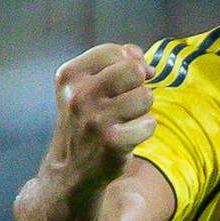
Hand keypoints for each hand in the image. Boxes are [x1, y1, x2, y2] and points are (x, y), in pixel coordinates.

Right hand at [49, 43, 155, 181]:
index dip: (128, 63)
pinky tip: (127, 136)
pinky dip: (144, 130)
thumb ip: (114, 63)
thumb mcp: (86, 86)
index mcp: (70, 76)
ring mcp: (95, 119)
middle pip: (133, 70)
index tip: (124, 81)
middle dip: (137, 85)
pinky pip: (149, 123)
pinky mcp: (112, 141)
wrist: (71, 169)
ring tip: (125, 120)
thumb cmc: (86, 121)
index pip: (115, 52)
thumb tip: (144, 62)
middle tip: (125, 102)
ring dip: (142, 109)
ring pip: (146, 96)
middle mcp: (79, 95)